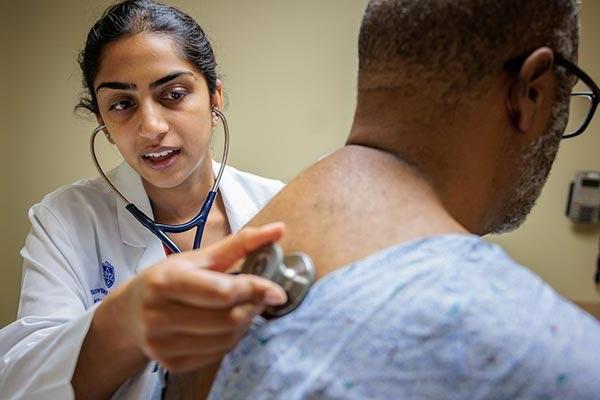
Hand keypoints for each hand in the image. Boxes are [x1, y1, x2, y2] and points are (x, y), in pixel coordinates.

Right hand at [104, 222, 287, 372]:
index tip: (276, 291)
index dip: (254, 290)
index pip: (222, 292)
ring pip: (225, 340)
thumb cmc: (167, 279)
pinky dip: (231, 340)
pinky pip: (216, 355)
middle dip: (252, 307)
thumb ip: (240, 243)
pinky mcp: (168, 363)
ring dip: (245, 324)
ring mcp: (162, 343)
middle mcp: (159, 314)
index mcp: (167, 281)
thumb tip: (280, 229)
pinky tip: (227, 326)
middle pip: (227, 319)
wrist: (129, 313)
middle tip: (259, 298)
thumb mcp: (199, 257)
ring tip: (244, 309)